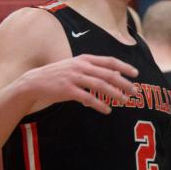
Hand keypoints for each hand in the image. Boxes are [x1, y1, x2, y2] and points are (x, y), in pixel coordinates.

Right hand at [19, 54, 138, 113]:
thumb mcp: (77, 67)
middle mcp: (80, 66)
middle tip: (135, 92)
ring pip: (100, 85)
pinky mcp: (67, 90)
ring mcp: (73, 77)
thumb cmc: (60, 75)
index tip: (136, 74)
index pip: (109, 61)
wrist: (34, 81)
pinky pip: (87, 98)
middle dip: (124, 83)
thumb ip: (96, 69)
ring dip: (115, 94)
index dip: (124, 67)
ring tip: (125, 101)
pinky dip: (99, 104)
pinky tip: (107, 110)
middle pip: (108, 74)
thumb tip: (117, 73)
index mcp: (84, 59)